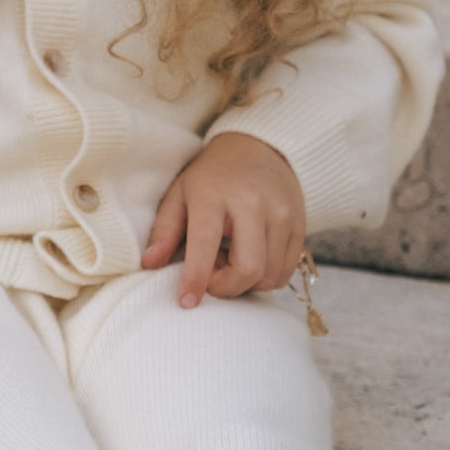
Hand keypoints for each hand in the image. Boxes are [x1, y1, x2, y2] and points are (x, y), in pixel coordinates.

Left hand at [140, 132, 306, 307]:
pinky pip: (285, 271)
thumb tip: (149, 263)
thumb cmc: (211, 176)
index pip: (205, 243)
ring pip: (269, 276)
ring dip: (246, 282)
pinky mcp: (300, 224)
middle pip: (248, 269)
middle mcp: (253, 204)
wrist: (258, 147)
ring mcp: (281, 214)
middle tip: (212, 272)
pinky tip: (251, 256)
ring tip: (231, 258)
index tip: (187, 303)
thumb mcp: (180, 194)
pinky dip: (266, 277)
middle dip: (226, 286)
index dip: (196, 279)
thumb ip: (164, 230)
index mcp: (214, 195)